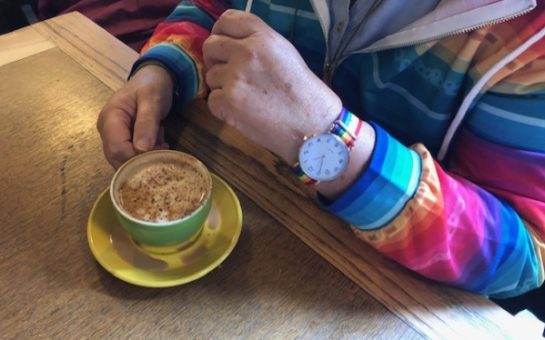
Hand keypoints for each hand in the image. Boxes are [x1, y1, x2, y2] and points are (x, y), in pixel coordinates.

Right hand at [97, 64, 172, 167]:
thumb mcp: (152, 100)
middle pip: (118, 158)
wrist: (151, 79)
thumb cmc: (152, 86)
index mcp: (110, 117)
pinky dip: (146, 154)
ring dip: (145, 157)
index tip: (159, 149)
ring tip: (160, 141)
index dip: (137, 156)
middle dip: (142, 158)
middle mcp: (106, 130)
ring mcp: (111, 136)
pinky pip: (130, 156)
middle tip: (162, 146)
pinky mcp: (120, 140)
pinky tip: (157, 142)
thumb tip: (142, 149)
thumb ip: (147, 123)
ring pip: (124, 160)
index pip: (117, 148)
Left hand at [203, 10, 341, 163]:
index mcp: (263, 37)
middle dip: (215, 60)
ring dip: (222, 87)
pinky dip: (223, 109)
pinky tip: (243, 112)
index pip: (227, 20)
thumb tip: (230, 44)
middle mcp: (246, 52)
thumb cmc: (303, 93)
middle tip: (229, 75)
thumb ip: (258, 43)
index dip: (220, 31)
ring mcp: (235, 77)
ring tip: (247, 98)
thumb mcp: (285, 54)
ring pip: (210, 76)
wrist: (312, 125)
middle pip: (211, 46)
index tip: (222, 43)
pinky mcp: (228, 101)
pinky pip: (212, 100)